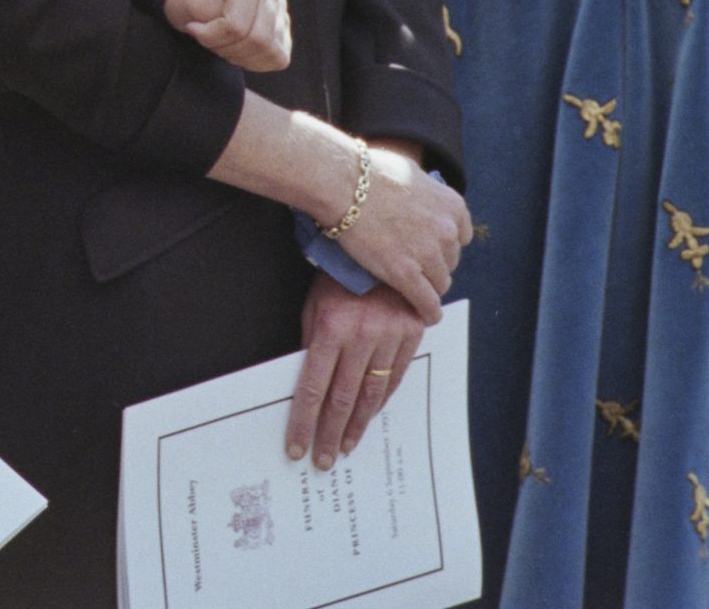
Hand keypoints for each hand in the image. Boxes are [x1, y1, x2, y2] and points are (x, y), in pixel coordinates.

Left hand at [165, 0, 289, 72]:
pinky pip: (277, 58)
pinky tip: (235, 48)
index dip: (210, 36)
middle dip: (225, 47)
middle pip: (258, 40)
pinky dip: (253, 61)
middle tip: (206, 38)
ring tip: (220, 41)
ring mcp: (282, 8)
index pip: (237, 24)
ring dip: (237, 55)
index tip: (193, 28)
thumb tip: (231, 27)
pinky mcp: (285, 30)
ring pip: (269, 51)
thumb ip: (206, 10)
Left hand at [286, 275, 427, 469]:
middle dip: (330, 433)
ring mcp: (389, 337)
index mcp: (330, 330)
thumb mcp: (313, 307)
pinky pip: (395, 376)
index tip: (297, 447)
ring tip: (347, 447)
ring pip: (371, 393)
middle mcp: (361, 337)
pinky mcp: (411, 334)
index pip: (311, 388)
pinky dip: (381, 400)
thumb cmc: (337, 277)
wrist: (379, 249)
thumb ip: (311, 344)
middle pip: (342, 398)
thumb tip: (307, 383)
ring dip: (358, 425)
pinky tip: (370, 416)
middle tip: (323, 460)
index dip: (303, 421)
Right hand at [329, 141, 467, 324]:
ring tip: (415, 291)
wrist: (343, 182)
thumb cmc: (368, 172)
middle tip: (412, 265)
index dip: (443, 244)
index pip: (461, 236)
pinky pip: (426, 302)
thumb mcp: (411, 173)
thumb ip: (425, 193)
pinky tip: (425, 316)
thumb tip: (421, 199)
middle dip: (433, 264)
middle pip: (449, 261)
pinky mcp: (405, 274)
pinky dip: (427, 312)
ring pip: (439, 283)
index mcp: (452, 205)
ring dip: (428, 287)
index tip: (430, 248)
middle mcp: (446, 230)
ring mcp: (427, 253)